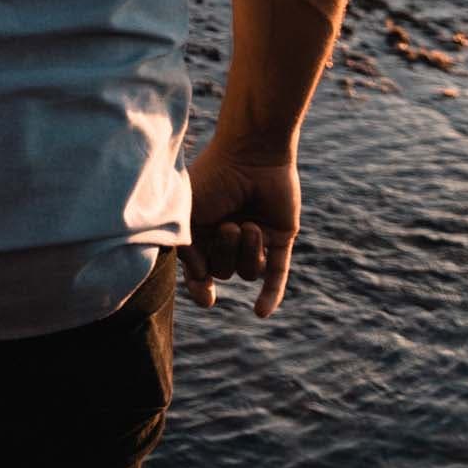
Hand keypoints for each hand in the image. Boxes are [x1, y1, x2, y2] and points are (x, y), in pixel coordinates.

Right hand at [180, 141, 300, 317]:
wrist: (251, 154)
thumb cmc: (212, 177)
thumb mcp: (187, 212)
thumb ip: (187, 248)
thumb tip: (201, 280)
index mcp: (201, 230)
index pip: (198, 269)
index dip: (199, 285)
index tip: (206, 295)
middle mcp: (227, 237)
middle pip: (224, 271)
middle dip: (226, 253)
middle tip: (229, 226)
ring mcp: (254, 239)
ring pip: (250, 271)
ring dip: (249, 252)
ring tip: (250, 225)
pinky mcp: (280, 237)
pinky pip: (277, 274)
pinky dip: (270, 294)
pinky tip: (261, 313)